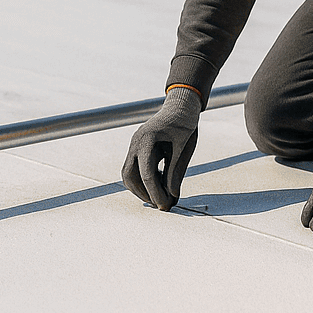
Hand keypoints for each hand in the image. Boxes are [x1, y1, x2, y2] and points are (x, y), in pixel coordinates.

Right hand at [121, 86, 201, 209]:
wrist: (180, 106)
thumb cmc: (184, 123)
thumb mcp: (185, 148)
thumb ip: (176, 172)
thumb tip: (171, 195)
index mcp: (147, 139)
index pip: (146, 174)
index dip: (155, 193)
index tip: (165, 206)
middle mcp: (136, 142)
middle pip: (130, 176)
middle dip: (144, 193)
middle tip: (161, 205)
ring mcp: (134, 145)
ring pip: (128, 174)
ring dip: (140, 189)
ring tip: (158, 198)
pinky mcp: (138, 148)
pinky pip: (133, 168)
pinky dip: (141, 181)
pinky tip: (157, 186)